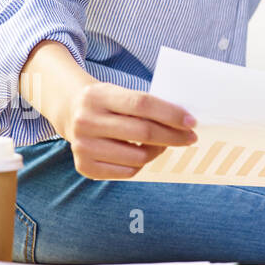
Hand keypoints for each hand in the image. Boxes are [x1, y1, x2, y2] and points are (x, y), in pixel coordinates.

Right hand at [60, 81, 197, 179]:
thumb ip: (148, 105)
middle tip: (190, 137)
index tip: (192, 122)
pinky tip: (142, 153)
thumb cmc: (109, 102)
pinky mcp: (84, 167)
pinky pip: (127, 172)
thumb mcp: (121, 92)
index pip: (143, 104)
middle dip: (173, 136)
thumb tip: (185, 122)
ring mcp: (82, 146)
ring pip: (138, 157)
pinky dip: (142, 164)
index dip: (171, 114)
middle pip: (143, 132)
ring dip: (158, 151)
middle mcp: (86, 121)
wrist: (72, 112)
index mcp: (99, 96)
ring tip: (162, 143)